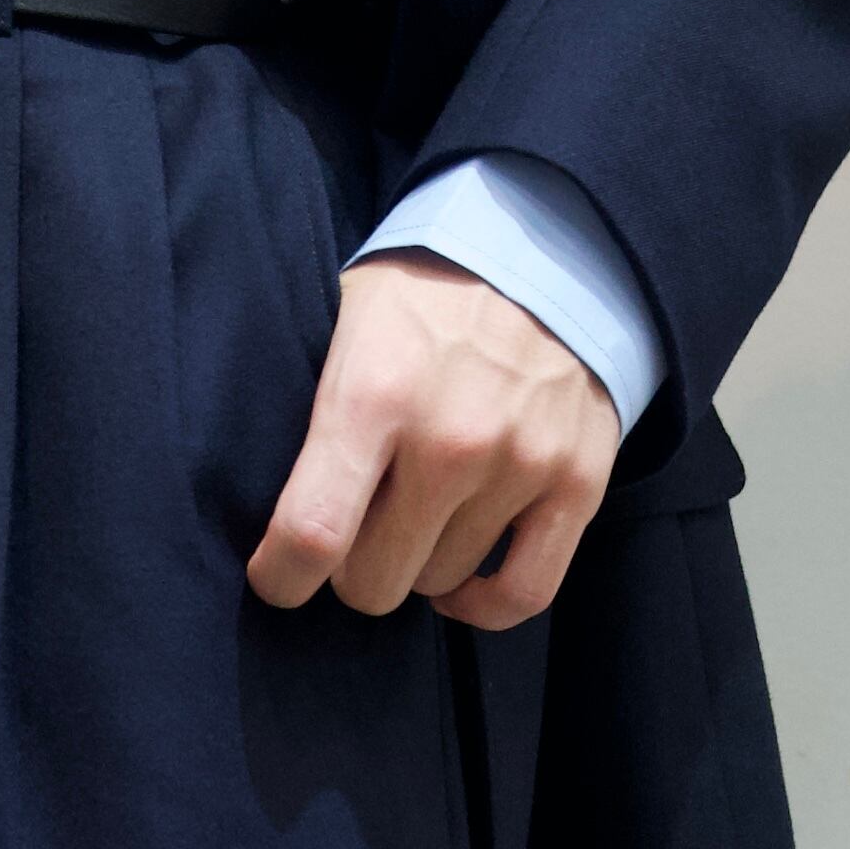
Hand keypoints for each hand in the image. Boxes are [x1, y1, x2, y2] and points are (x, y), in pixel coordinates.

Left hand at [250, 254, 621, 635]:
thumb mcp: (346, 325)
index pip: (312, 535)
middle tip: (359, 528)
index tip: (280, 574)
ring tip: (420, 512)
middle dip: (353, 568)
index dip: (282, 576)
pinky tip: (461, 580)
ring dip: (420, 563)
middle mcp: (451, 439)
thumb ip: (315, 418)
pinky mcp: (577, 482)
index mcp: (375, 394)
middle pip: (373, 582)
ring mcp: (520, 463)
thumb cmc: (423, 297)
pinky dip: (484, 604)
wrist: (542, 243)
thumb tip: (272, 514)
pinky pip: (524, 594)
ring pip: (438, 584)